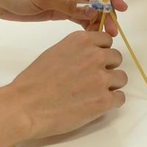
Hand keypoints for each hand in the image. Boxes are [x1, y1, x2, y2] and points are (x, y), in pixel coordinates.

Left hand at [0, 0, 127, 29]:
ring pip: (90, 7)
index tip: (120, 9)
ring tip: (105, 36)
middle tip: (113, 30)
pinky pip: (80, 15)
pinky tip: (92, 35)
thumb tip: (94, 12)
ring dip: (98, 20)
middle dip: (106, 11)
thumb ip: (70, 4)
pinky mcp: (61, 7)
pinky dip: (86, 24)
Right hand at [3, 30, 126, 140]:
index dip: (100, 52)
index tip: (93, 62)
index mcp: (81, 41)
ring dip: (110, 86)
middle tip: (91, 80)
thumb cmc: (34, 82)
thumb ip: (76, 51)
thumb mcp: (55, 53)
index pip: (106, 40)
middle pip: (116, 58)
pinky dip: (111, 102)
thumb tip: (88, 57)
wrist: (26, 106)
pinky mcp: (104, 100)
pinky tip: (96, 105)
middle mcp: (95, 56)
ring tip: (93, 94)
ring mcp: (101, 78)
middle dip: (107, 68)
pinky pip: (120, 98)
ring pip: (121, 78)